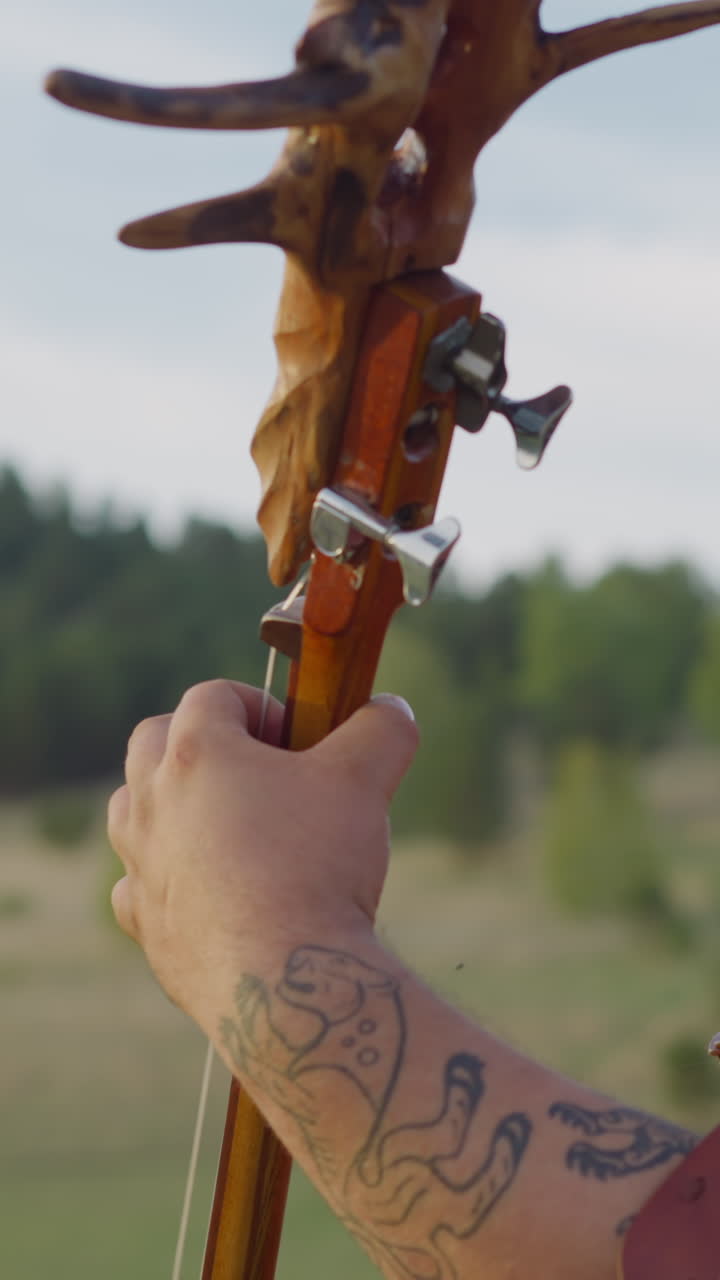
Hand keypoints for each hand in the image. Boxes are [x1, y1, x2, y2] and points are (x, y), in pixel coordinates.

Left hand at [108, 680, 416, 1034]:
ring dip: (168, 801)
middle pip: (153, 740)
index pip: (213, 695)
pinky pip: (135, 883)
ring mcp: (141, 862)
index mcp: (197, 752)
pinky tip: (207, 888)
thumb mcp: (365, 781)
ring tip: (226, 823)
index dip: (258, 703)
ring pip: (129, 807)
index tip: (294, 735)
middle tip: (255, 769)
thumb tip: (392, 707)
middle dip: (199, 740)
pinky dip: (163, 876)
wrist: (285, 980)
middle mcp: (153, 801)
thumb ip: (381, 729)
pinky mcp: (143, 922)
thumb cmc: (318, 865)